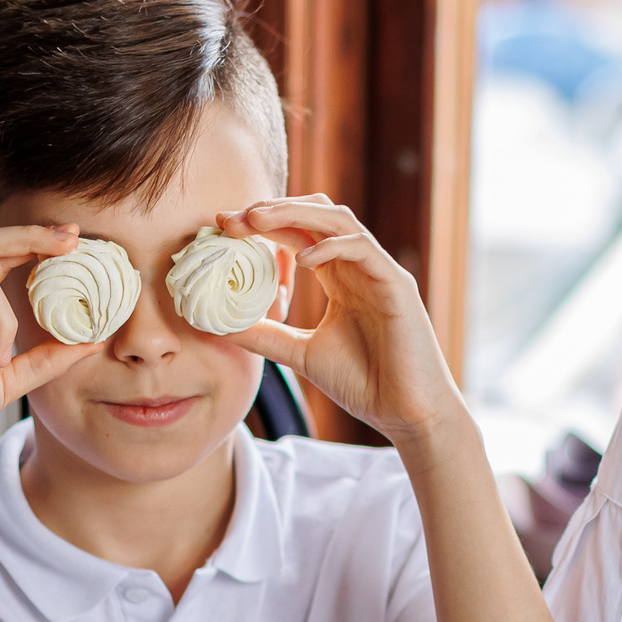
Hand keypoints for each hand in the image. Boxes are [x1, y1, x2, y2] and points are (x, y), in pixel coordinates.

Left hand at [220, 197, 461, 449]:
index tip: (222, 228)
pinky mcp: (396, 285)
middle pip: (315, 215)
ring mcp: (378, 272)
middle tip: (232, 218)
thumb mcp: (300, 353)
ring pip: (339, 220)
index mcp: (339, 277)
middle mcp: (358, 267)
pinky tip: (303, 260)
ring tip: (258, 219)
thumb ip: (265, 334)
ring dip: (297, 213)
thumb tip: (216, 325)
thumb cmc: (364, 382)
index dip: (261, 224)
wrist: (405, 413)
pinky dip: (332, 246)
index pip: (297, 234)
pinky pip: (363, 249)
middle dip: (273, 209)